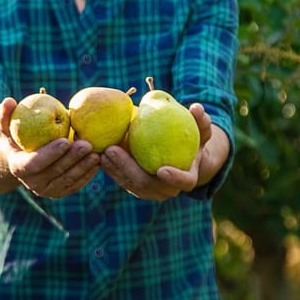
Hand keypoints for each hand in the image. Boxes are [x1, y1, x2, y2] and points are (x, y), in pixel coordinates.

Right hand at [0, 98, 99, 197]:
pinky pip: (75, 185)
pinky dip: (87, 174)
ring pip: (68, 180)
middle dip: (72, 158)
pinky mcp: (60, 192)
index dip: (50, 153)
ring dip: (83, 167)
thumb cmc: (17, 135)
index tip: (66, 140)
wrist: (25, 157)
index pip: (34, 163)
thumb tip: (9, 101)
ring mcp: (47, 190)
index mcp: (18, 167)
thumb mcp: (8, 124)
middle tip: (87, 144)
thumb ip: (5, 114)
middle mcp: (32, 183)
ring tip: (96, 152)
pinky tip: (98, 161)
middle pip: (55, 172)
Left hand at [101, 103, 220, 200]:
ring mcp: (149, 191)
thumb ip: (200, 121)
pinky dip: (110, 168)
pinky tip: (99, 153)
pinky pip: (120, 179)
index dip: (174, 178)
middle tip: (112, 150)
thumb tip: (197, 108)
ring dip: (113, 168)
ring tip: (101, 151)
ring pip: (129, 183)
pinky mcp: (134, 186)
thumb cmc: (192, 139)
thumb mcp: (200, 129)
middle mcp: (167, 190)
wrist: (180, 155)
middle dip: (127, 169)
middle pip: (146, 185)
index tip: (162, 169)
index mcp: (186, 179)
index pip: (183, 182)